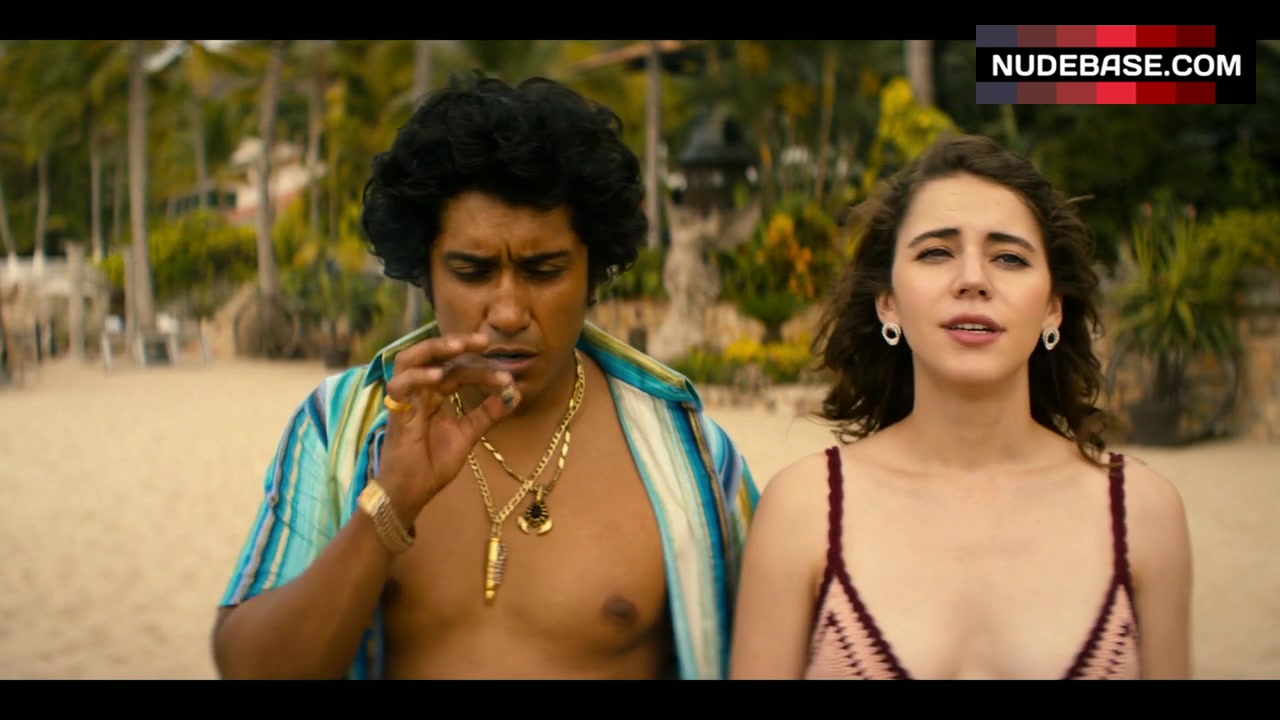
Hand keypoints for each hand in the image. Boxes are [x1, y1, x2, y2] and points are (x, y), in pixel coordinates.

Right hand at [376, 332, 518, 520]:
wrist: (411, 492)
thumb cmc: (432, 464)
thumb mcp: (468, 434)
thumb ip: (488, 413)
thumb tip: (515, 394)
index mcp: (435, 394)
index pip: (458, 370)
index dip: (482, 369)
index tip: (508, 378)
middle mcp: (419, 391)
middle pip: (435, 356)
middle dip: (458, 344)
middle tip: (483, 340)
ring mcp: (405, 399)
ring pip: (410, 359)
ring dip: (434, 349)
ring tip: (459, 346)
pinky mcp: (394, 412)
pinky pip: (399, 385)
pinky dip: (417, 377)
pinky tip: (439, 377)